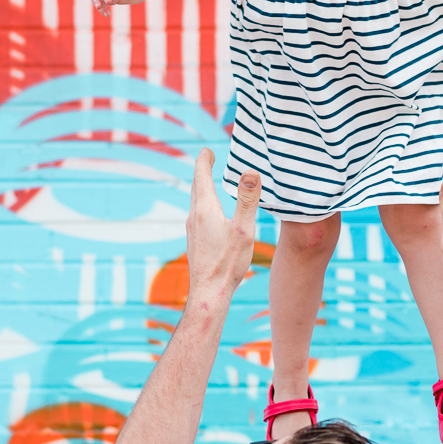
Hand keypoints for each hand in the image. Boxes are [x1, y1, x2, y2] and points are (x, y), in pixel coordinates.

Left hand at [185, 149, 260, 302]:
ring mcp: (192, 230)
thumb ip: (247, 200)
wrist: (209, 293)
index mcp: (205, 209)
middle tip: (208, 158)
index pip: (201, 176)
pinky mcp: (195, 241)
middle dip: (202, 171)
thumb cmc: (228, 263)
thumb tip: (250, 172)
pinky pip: (197, 214)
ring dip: (202, 187)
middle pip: (196, 187)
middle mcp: (194, 216)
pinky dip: (203, 203)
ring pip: (195, 201)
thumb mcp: (243, 229)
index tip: (207, 150)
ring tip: (209, 180)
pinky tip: (210, 212)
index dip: (204, 160)